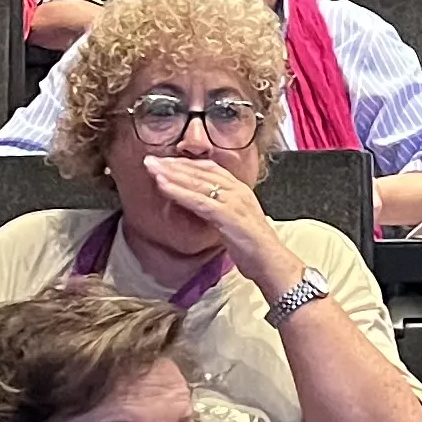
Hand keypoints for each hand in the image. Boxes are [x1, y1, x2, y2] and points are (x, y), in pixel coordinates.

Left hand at [142, 156, 299, 298]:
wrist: (271, 262)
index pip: (209, 168)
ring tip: (151, 167)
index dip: (185, 163)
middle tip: (150, 160)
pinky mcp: (227, 215)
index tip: (165, 161)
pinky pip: (198, 201)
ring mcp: (233, 201)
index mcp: (240, 189)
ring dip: (171, 174)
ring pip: (197, 182)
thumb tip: (198, 205)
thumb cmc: (253, 246)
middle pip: (200, 171)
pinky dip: (178, 191)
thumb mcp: (234, 221)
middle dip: (173, 164)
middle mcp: (237, 190)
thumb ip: (218, 209)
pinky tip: (162, 186)